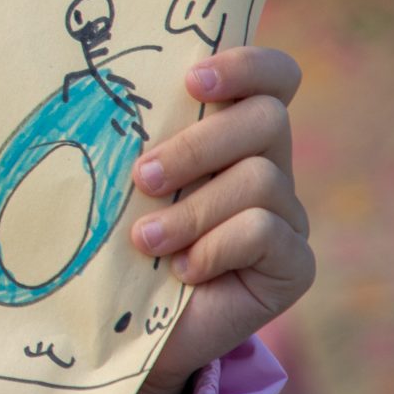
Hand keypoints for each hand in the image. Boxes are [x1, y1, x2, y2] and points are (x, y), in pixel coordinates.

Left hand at [121, 48, 312, 393]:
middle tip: (142, 177)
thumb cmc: (120, 241)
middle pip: (267, 120)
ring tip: (145, 240)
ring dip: (191, 210)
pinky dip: (213, 249)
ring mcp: (288, 217)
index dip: (247, 66)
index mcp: (234, 133)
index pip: (274, 77)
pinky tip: (182, 270)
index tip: (193, 80)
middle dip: (197, 145)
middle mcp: (271, 167)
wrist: (132, 327)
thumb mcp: (125, 182)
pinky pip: (264, 233)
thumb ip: (136, 136)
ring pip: (259, 179)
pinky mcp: (293, 264)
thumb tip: (100, 88)